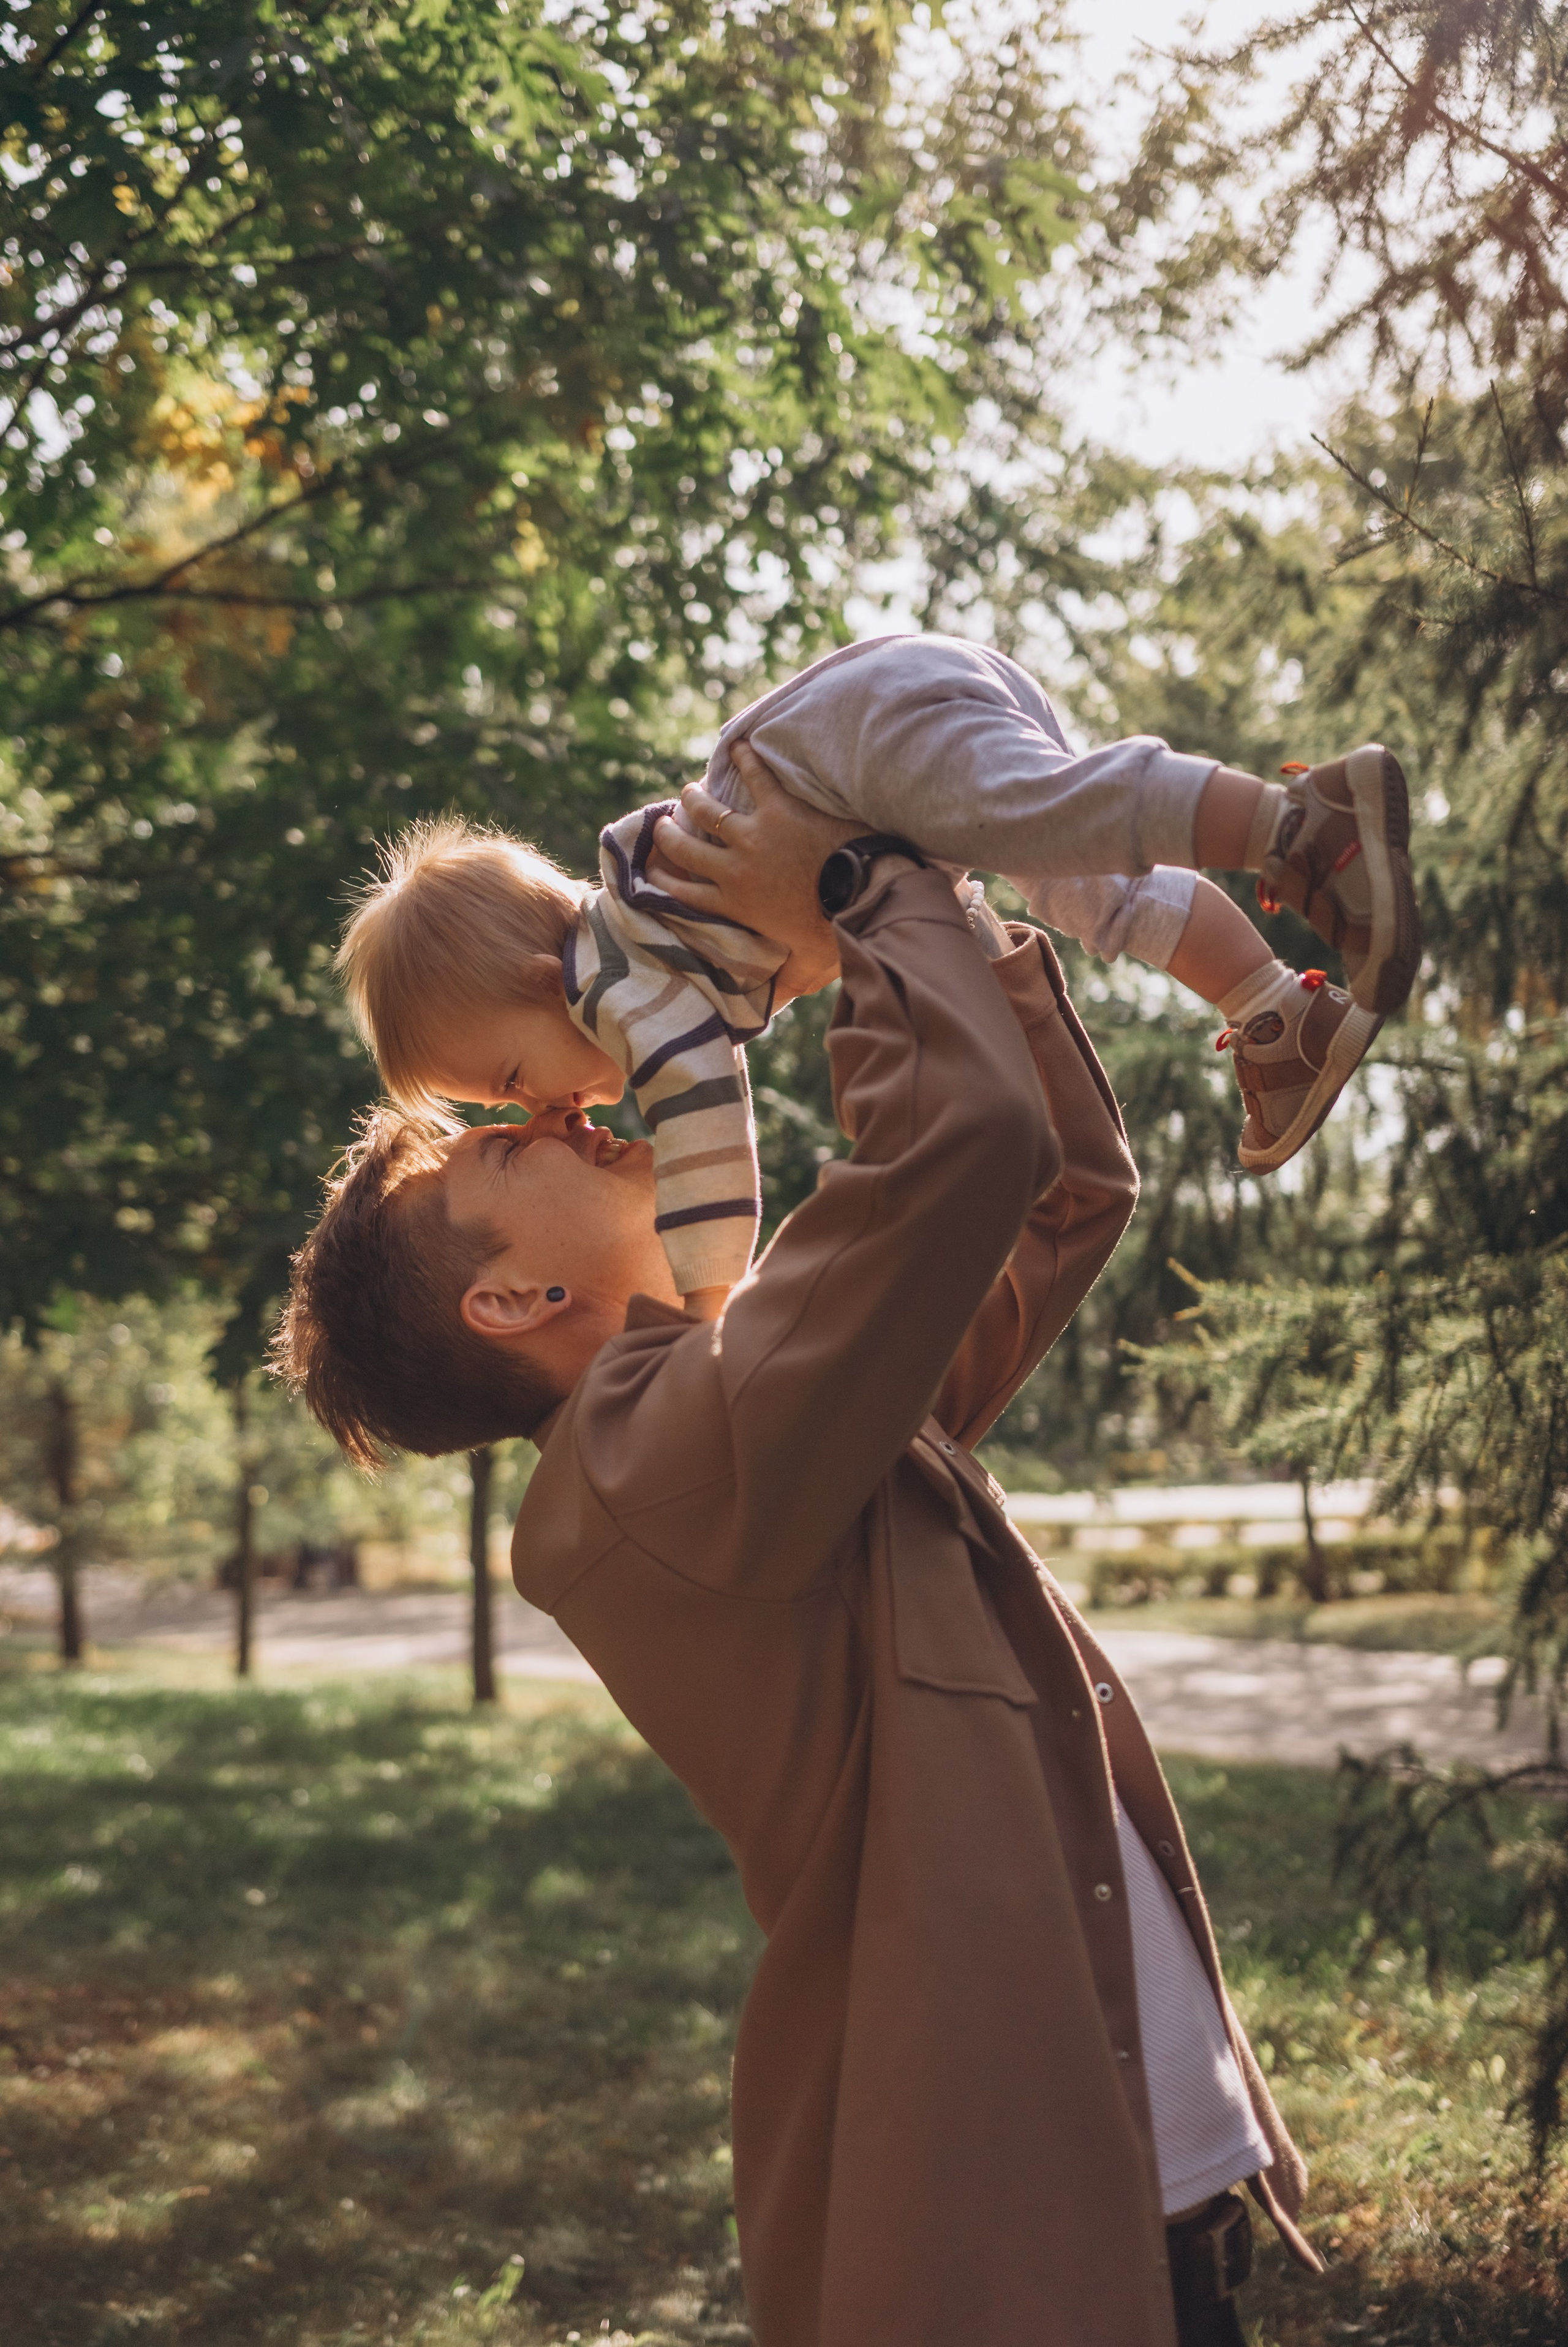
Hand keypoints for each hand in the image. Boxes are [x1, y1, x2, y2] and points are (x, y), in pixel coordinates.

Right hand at [650, 741, 862, 1000]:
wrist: (862, 897)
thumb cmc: (835, 936)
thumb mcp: (805, 969)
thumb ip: (783, 987)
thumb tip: (770, 1014)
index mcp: (734, 904)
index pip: (683, 892)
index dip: (662, 879)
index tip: (653, 869)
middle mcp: (734, 869)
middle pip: (685, 848)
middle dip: (669, 835)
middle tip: (665, 824)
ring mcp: (754, 835)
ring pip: (707, 812)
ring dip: (694, 799)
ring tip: (690, 792)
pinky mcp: (779, 809)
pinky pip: (757, 777)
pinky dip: (746, 759)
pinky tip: (739, 747)